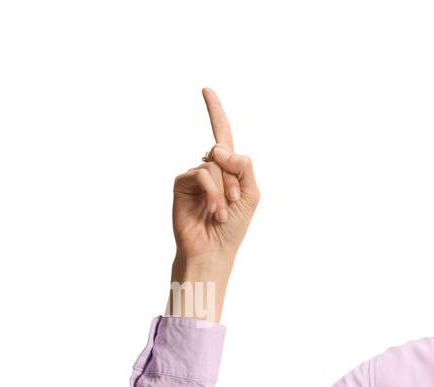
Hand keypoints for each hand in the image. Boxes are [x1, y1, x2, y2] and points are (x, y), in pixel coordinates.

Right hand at [171, 88, 260, 262]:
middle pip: (226, 153)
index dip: (215, 111)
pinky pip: (201, 173)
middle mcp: (210, 167)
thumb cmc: (234, 226)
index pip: (222, 134)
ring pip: (215, 165)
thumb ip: (243, 166)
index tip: (205, 89)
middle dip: (235, 180)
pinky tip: (213, 210)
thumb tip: (217, 148)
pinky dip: (212, 192)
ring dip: (224, 191)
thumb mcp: (251, 194)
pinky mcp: (182, 183)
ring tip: (222, 213)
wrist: (213, 250)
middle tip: (235, 204)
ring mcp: (194, 174)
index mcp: (229, 168)